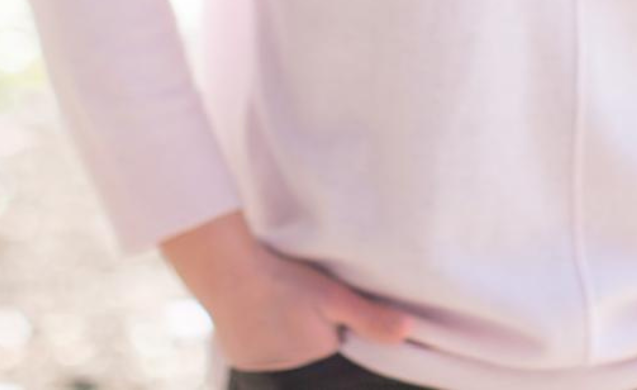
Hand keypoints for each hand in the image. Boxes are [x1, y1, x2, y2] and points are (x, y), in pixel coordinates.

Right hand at [212, 240, 412, 372]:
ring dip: (280, 326)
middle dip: (305, 321)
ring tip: (273, 295)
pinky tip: (254, 307)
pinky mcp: (239, 358)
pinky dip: (256, 330)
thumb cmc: (283, 279)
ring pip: (282, 342)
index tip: (318, 292)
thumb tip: (408, 332)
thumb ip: (370, 318)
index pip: (334, 334)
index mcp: (318, 348)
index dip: (330, 312)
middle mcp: (291, 365)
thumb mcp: (332, 294)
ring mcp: (262, 364)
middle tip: (294, 289)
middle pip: (308, 340)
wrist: (228, 271)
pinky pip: (255, 346)